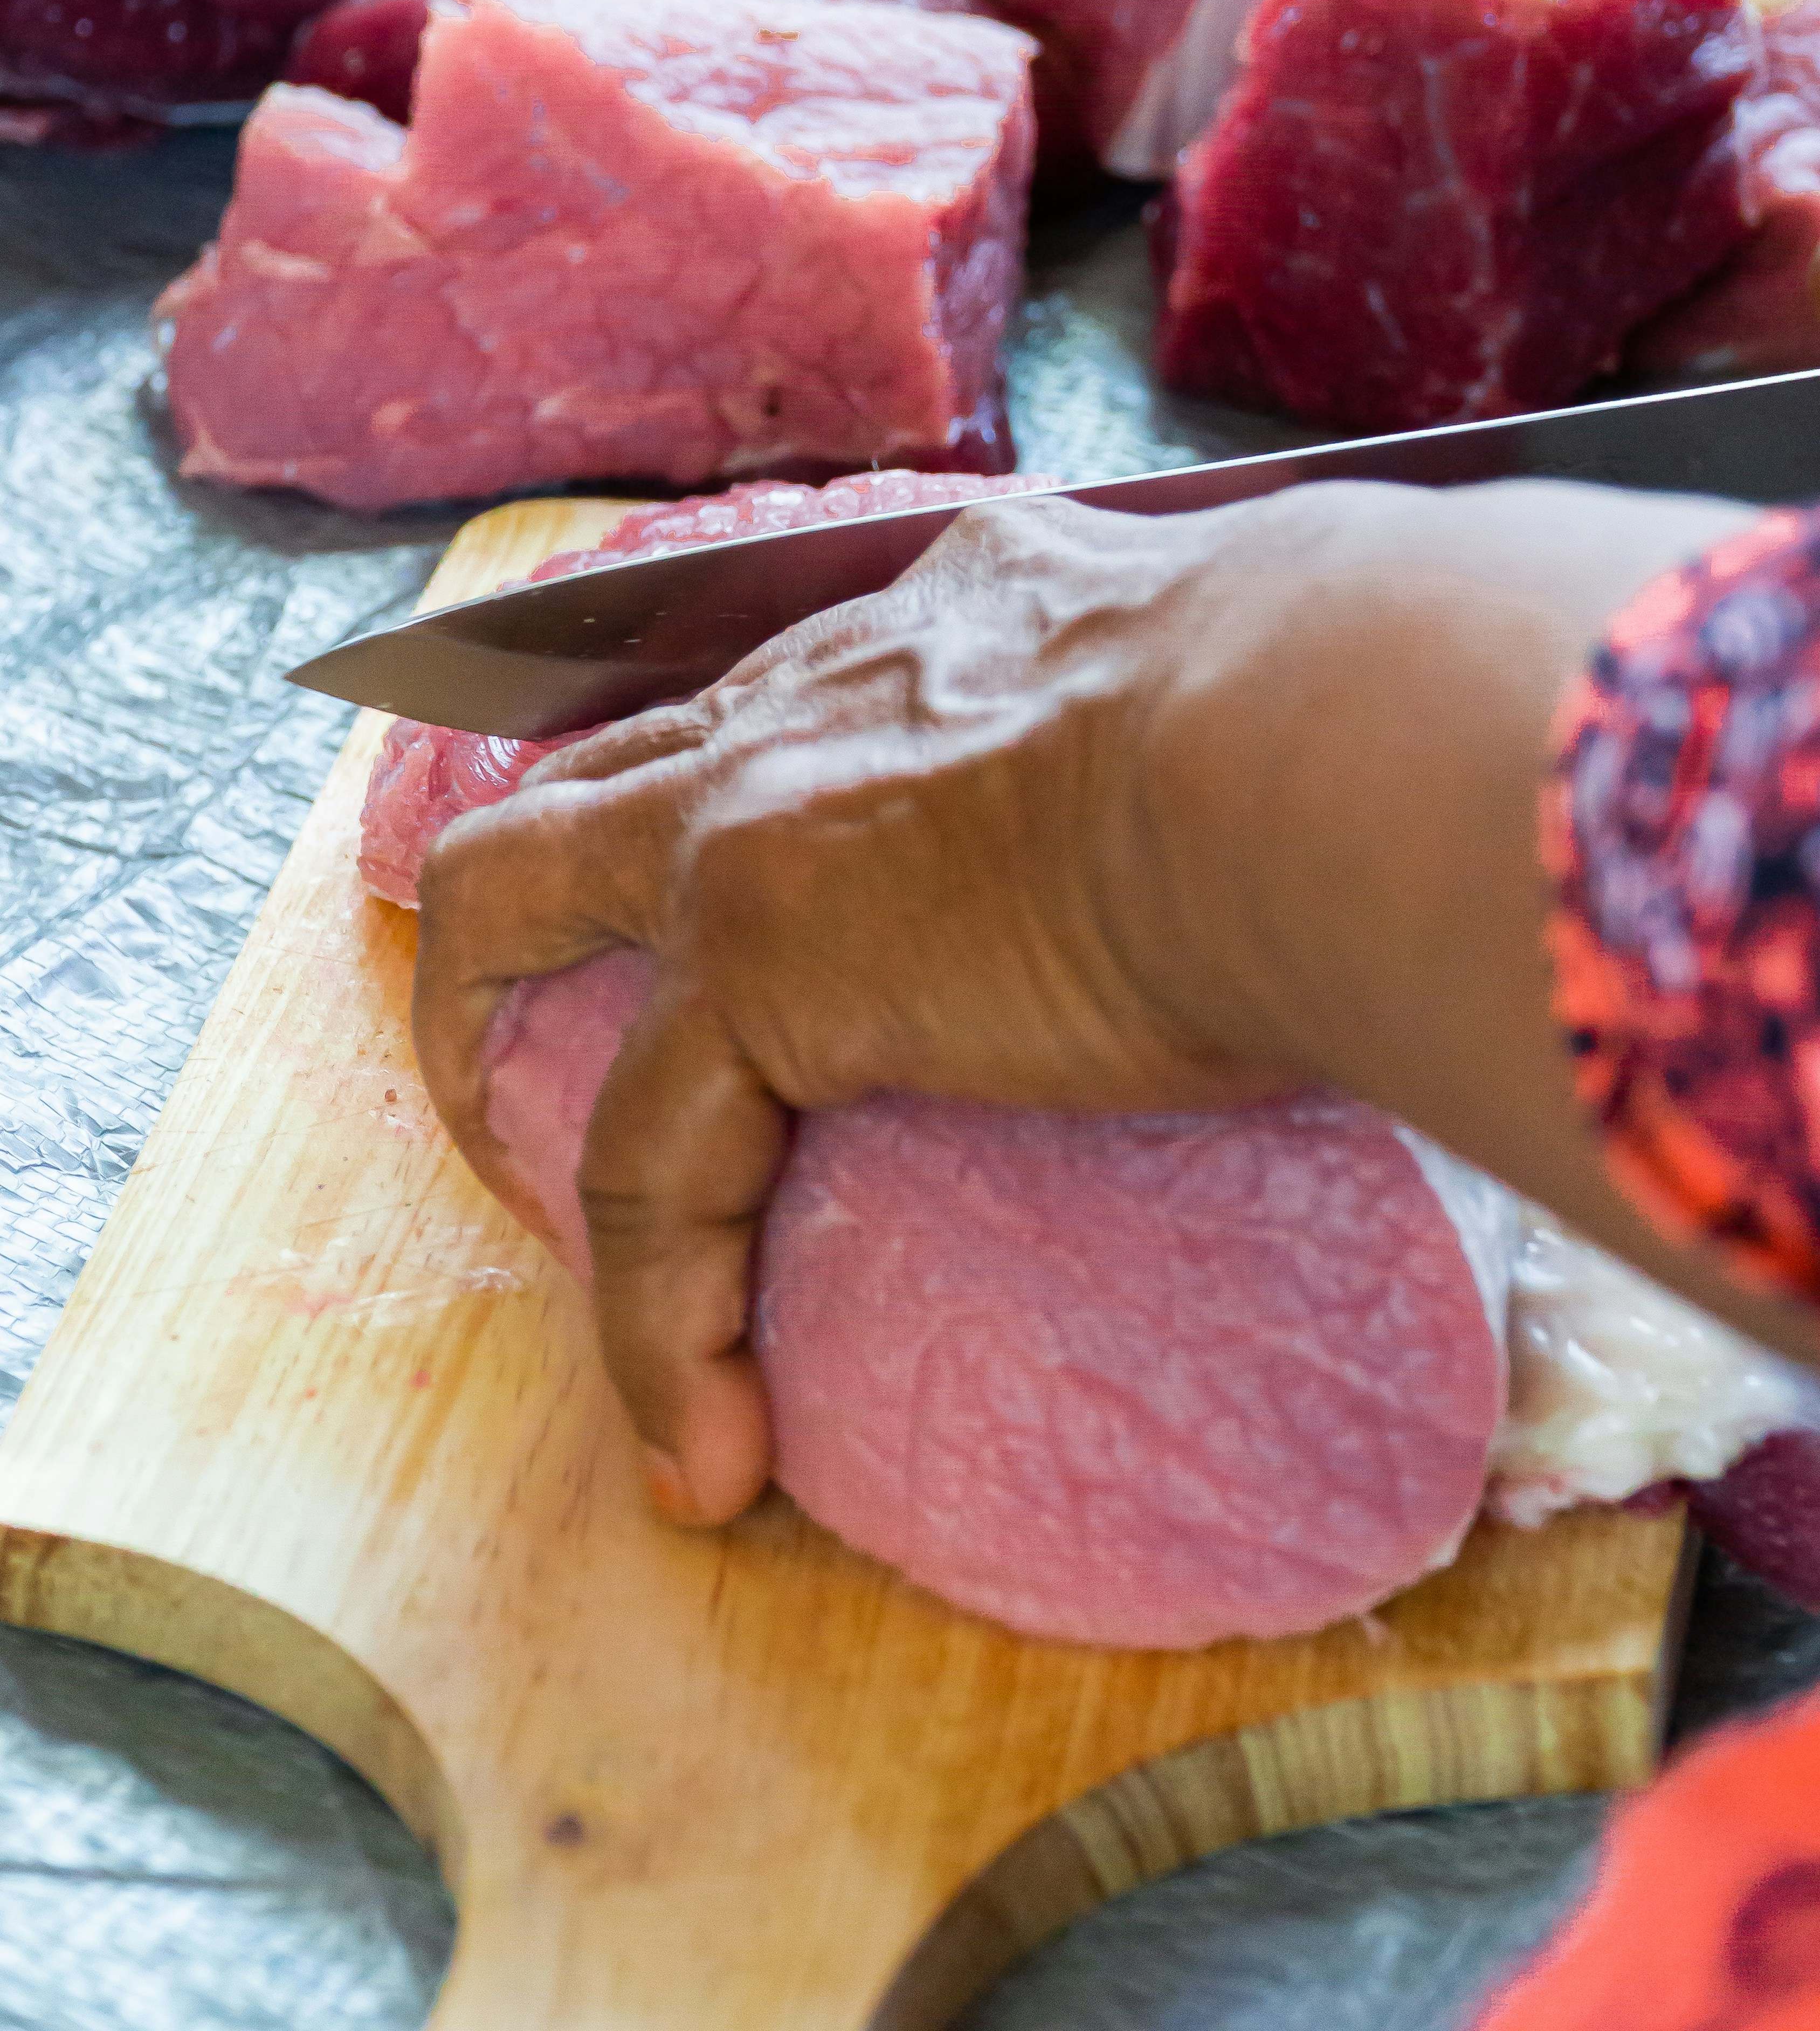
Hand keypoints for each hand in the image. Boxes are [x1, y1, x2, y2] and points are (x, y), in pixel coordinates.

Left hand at [416, 474, 1771, 1527]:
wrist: (1330, 735)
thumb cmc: (1373, 717)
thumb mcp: (1273, 682)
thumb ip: (1252, 739)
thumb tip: (1364, 830)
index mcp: (952, 615)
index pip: (792, 693)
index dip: (742, 793)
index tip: (766, 901)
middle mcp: (819, 688)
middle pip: (591, 769)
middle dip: (532, 905)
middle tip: (537, 1043)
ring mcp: (757, 819)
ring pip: (511, 912)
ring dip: (487, 1068)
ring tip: (542, 1224)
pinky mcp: (753, 966)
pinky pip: (644, 1168)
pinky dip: (657, 1318)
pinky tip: (707, 1447)